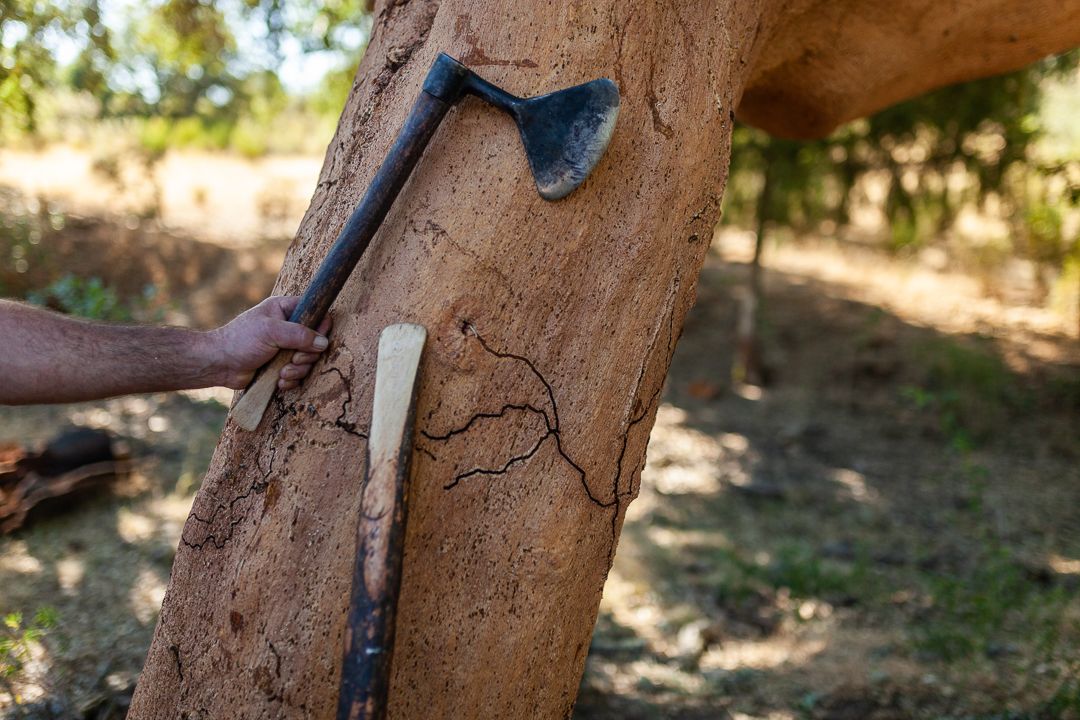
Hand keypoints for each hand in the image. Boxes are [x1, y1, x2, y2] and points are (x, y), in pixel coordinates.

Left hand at [209, 296, 332, 389]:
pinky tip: (279, 380)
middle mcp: (288, 328)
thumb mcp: (271, 331)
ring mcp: (285, 348)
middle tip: (293, 358)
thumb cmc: (241, 340)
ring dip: (297, 370)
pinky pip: (298, 374)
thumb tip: (323, 342)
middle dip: (306, 355)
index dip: (320, 327)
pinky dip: (290, 380)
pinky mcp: (281, 365)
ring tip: (282, 372)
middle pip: (315, 342)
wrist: (220, 364)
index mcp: (285, 310)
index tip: (315, 340)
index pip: (315, 313)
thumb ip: (299, 334)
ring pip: (308, 360)